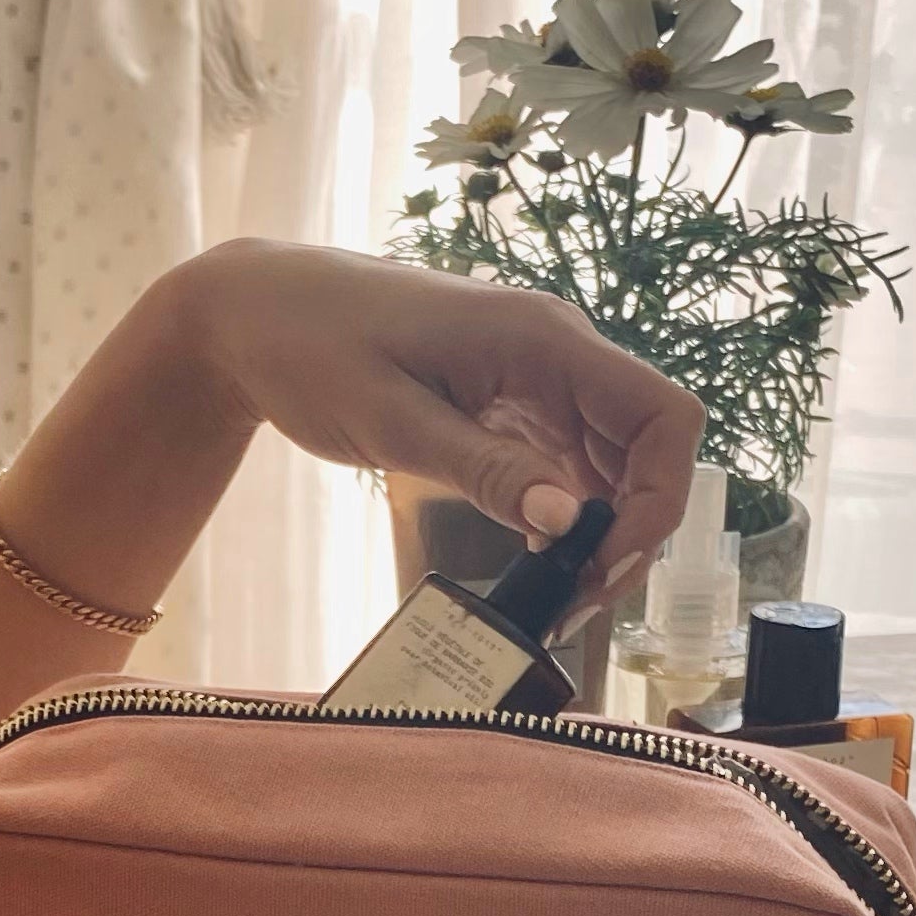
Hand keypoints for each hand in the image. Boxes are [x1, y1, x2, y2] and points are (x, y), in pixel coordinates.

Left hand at [176, 238, 702, 607]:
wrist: (253, 314)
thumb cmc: (309, 348)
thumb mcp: (390, 422)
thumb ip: (483, 469)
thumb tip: (566, 523)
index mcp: (542, 338)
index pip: (663, 416)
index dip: (660, 498)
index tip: (605, 564)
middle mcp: (556, 350)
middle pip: (648, 447)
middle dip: (631, 529)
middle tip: (574, 602)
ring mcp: (536, 375)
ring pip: (614, 461)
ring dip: (601, 530)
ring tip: (555, 594)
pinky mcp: (510, 401)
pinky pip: (568, 460)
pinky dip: (564, 513)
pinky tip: (534, 557)